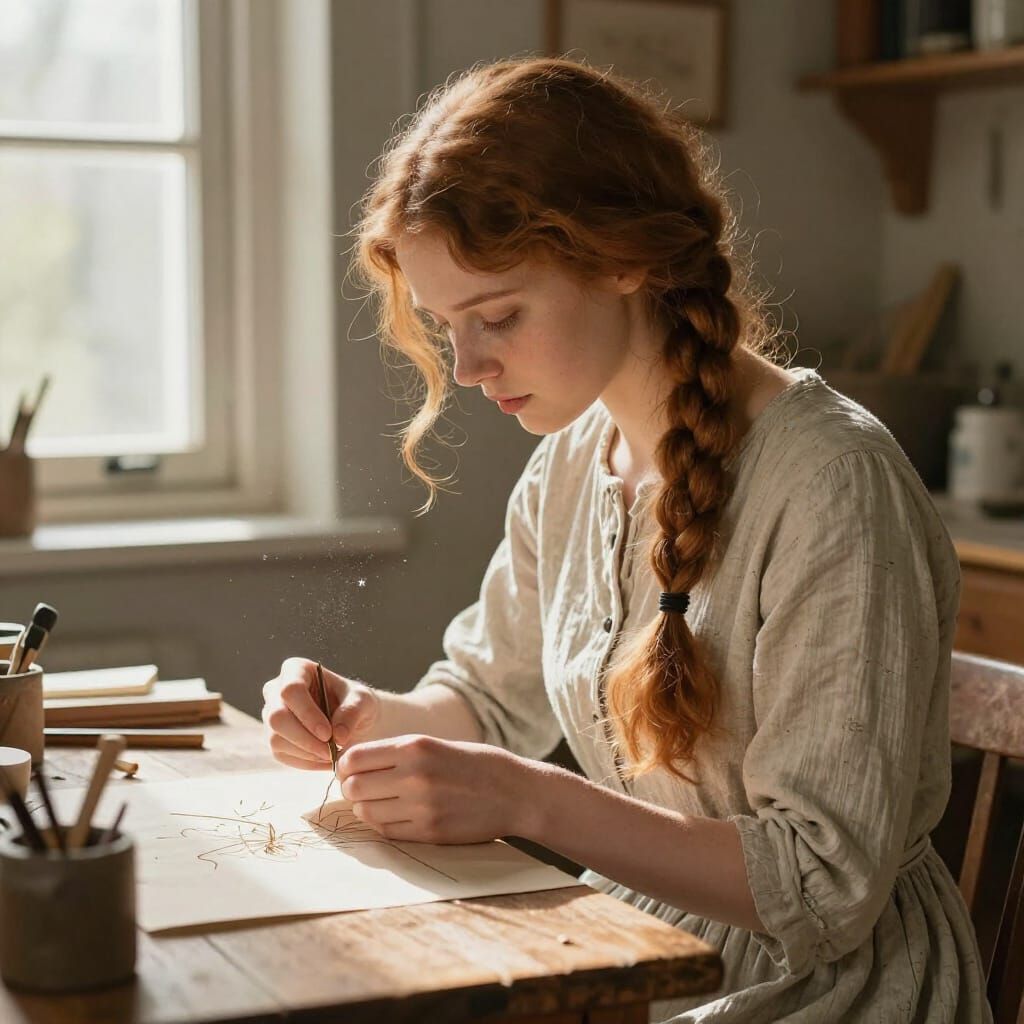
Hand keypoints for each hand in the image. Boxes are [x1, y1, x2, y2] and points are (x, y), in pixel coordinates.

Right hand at [262, 657, 379, 769]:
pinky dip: (305, 762)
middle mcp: (276, 690)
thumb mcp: (363, 700)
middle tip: (331, 751)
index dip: (307, 714)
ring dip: (307, 753)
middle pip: (276, 717)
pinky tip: (325, 760)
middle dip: (305, 739)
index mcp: (296, 669)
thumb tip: (337, 736)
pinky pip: (281, 754)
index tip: (328, 734)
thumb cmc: (355, 702)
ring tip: (333, 754)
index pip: (291, 690)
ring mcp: (271, 715)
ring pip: (276, 739)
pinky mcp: (274, 738)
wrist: (352, 719)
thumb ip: (352, 712)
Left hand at [337, 734, 537, 843]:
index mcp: (415, 747)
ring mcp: (421, 807)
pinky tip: (394, 815)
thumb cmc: (475, 764)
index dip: (345, 765)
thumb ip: (397, 754)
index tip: (351, 769)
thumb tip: (353, 765)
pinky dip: (383, 825)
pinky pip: (386, 832)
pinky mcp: (429, 833)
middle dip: (351, 788)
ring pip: (365, 813)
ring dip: (365, 808)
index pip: (353, 759)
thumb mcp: (435, 744)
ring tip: (379, 802)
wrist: (515, 792)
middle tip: (361, 788)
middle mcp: (414, 776)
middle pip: (353, 787)